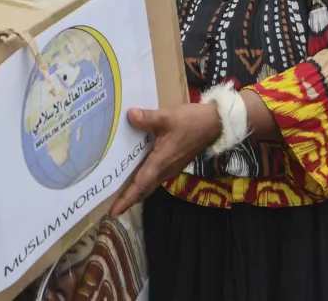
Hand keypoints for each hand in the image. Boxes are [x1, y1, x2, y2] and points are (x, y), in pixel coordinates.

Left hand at [108, 103, 220, 217]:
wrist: (215, 124)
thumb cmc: (191, 122)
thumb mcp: (167, 117)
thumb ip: (147, 118)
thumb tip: (129, 115)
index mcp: (161, 162)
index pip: (140, 184)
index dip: (127, 199)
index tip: (114, 212)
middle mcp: (165, 170)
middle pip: (144, 190)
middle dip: (129, 200)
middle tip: (113, 209)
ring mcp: (171, 168)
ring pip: (150, 184)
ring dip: (137, 191)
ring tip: (121, 195)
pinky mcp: (175, 163)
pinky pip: (155, 177)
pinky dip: (144, 181)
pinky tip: (137, 174)